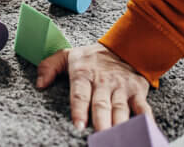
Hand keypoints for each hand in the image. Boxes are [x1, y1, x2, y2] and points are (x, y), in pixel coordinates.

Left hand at [37, 43, 151, 131]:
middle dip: (100, 122)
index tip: (78, 125)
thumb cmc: (92, 57)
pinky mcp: (137, 92)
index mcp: (84, 74)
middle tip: (99, 137)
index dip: (79, 110)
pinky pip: (142, 108)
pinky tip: (144, 131)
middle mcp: (103, 82)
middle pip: (101, 105)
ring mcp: (121, 88)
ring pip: (120, 109)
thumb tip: (39, 85)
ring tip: (117, 138)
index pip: (80, 94)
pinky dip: (144, 120)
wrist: (124, 45)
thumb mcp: (68, 55)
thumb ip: (49, 67)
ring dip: (119, 125)